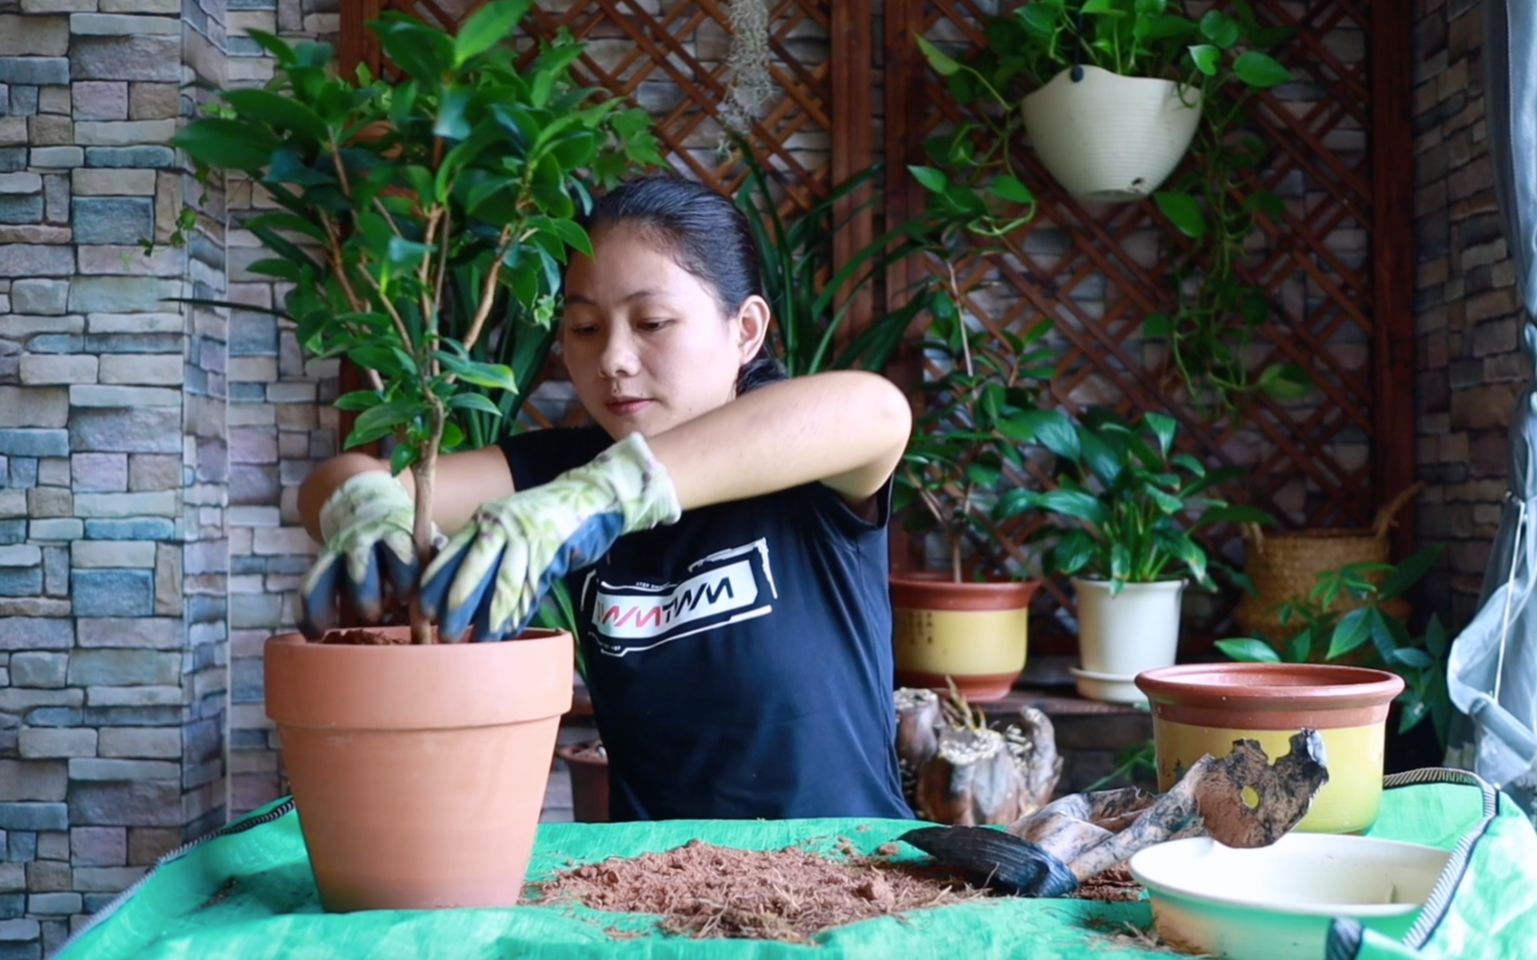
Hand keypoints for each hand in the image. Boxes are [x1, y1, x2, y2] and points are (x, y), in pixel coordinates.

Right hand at [297, 471, 421, 638]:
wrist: (370, 511)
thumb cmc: (407, 542)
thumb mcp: (424, 545)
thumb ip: (435, 564)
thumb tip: (444, 595)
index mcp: (397, 536)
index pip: (400, 553)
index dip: (403, 575)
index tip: (406, 597)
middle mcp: (364, 542)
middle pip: (360, 567)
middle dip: (366, 594)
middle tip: (375, 615)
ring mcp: (338, 554)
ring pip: (328, 577)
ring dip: (330, 605)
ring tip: (332, 630)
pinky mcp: (321, 565)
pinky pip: (308, 587)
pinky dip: (306, 613)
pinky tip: (312, 635)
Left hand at [419, 432, 680, 641]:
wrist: (587, 497)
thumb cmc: (541, 513)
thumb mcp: (503, 519)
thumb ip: (482, 543)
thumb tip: (457, 582)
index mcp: (484, 520)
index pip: (451, 554)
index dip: (435, 585)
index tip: (423, 610)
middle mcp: (502, 530)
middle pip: (472, 573)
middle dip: (457, 607)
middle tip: (446, 633)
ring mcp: (528, 543)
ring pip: (502, 586)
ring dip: (489, 618)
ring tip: (478, 640)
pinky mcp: (551, 558)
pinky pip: (530, 592)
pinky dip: (519, 615)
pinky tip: (509, 631)